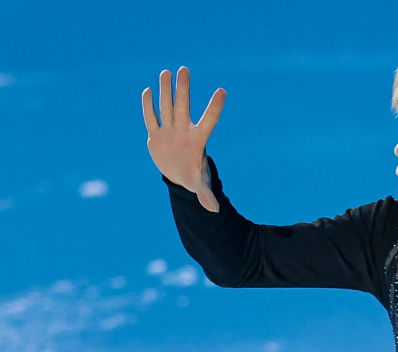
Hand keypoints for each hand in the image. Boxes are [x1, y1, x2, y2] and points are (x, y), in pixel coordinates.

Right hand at [142, 66, 224, 211]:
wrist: (178, 173)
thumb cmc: (193, 175)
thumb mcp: (200, 186)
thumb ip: (206, 195)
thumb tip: (215, 210)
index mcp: (198, 141)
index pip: (209, 121)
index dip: (215, 108)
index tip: (222, 91)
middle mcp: (183, 131)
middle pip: (183, 107)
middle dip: (183, 89)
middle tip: (184, 69)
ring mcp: (169, 131)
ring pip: (167, 107)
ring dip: (166, 91)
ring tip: (167, 72)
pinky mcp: (155, 135)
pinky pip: (151, 118)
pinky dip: (149, 106)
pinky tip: (149, 91)